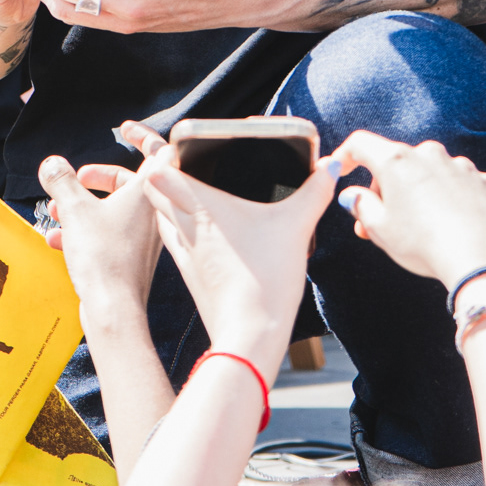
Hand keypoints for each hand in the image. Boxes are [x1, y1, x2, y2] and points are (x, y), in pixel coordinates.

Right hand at [37, 151, 163, 338]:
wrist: (113, 311)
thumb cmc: (104, 258)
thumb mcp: (75, 210)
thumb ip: (61, 181)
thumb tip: (52, 164)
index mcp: (148, 193)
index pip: (159, 151)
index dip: (143, 135)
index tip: (125, 129)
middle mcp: (151, 213)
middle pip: (129, 181)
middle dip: (97, 177)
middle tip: (77, 179)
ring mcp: (143, 238)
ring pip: (115, 210)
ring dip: (84, 206)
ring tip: (56, 210)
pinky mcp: (131, 259)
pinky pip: (109, 234)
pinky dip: (85, 231)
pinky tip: (56, 239)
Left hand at [140, 153, 336, 379]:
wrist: (249, 335)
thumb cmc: (267, 276)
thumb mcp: (296, 227)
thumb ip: (315, 191)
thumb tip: (333, 164)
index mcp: (202, 207)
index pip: (157, 174)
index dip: (162, 158)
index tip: (180, 150)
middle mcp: (184, 227)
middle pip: (152, 194)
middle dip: (161, 177)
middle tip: (185, 167)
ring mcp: (184, 254)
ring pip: (160, 220)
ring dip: (167, 205)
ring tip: (190, 197)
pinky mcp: (190, 276)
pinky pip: (174, 244)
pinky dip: (179, 232)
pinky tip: (201, 235)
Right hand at [333, 131, 485, 290]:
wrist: (482, 259)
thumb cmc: (424, 244)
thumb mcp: (379, 229)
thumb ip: (361, 206)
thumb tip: (352, 195)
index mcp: (395, 160)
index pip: (360, 144)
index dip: (346, 155)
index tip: (342, 169)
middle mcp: (427, 153)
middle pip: (396, 161)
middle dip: (385, 187)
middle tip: (381, 221)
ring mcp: (458, 165)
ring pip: (428, 172)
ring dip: (418, 191)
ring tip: (420, 227)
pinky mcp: (482, 180)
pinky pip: (456, 184)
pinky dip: (448, 198)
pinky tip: (450, 224)